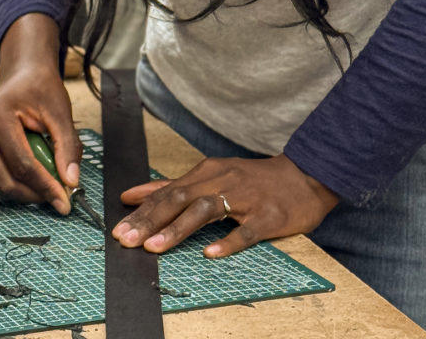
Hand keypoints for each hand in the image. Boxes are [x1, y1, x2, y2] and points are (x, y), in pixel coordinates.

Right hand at [0, 13, 82, 214]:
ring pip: (1, 180)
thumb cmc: (40, 86)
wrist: (24, 73)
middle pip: (6, 179)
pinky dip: (20, 179)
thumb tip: (70, 180)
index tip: (64, 201)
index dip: (45, 186)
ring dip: (28, 189)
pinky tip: (38, 172)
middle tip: (60, 198)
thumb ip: (68, 146)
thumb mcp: (60, 112)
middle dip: (35, 193)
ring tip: (52, 184)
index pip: (22, 164)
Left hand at [110, 155, 338, 257]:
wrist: (307, 175)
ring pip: (206, 210)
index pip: (168, 191)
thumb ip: (173, 186)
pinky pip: (247, 230)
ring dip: (178, 229)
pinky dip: (229, 241)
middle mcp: (223, 181)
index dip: (142, 210)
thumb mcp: (214, 176)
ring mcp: (247, 198)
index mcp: (208, 173)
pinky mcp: (269, 215)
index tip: (118, 228)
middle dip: (150, 220)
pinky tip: (211, 253)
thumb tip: (134, 195)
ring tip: (156, 247)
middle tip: (127, 239)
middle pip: (180, 198)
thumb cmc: (256, 180)